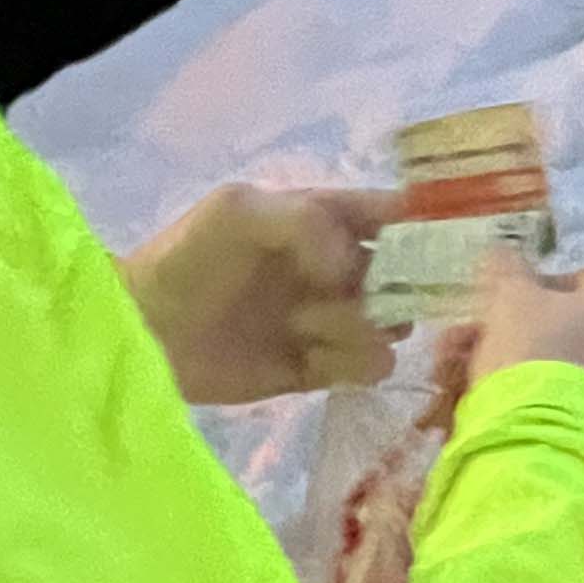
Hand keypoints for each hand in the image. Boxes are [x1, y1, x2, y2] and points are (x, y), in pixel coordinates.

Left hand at [120, 181, 404, 403]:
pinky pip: (367, 368)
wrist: (143, 332)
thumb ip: (307, 222)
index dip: (425, 226)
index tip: (441, 247)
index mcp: (323, 218)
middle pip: (406, 276)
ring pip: (392, 326)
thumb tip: (354, 266)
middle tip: (352, 295)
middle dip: (395, 287)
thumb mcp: (239, 212)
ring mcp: (330, 321)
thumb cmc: (187, 259)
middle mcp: (337, 269)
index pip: (396, 214)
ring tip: (307, 327)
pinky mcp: (318, 370)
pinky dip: (347, 364)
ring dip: (361, 327)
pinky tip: (306, 360)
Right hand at [463, 251, 583, 436]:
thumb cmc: (538, 355)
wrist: (557, 447)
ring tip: (484, 391)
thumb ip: (507, 271)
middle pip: (579, 330)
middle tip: (479, 355)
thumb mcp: (510, 300)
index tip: (496, 317)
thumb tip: (503, 253)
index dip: (531, 295)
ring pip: (581, 372)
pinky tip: (516, 418)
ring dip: (535, 375)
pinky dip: (555, 409)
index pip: (580, 282)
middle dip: (526, 339)